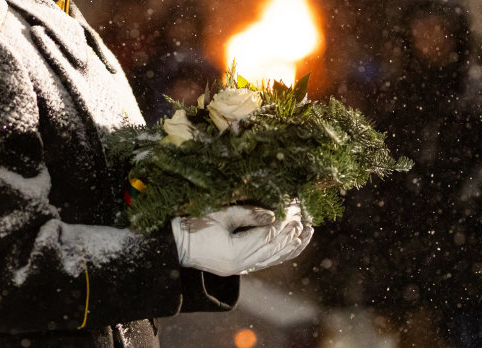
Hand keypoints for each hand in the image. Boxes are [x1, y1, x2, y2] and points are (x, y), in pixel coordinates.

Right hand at [171, 203, 310, 276]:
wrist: (173, 244)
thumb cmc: (191, 225)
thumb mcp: (219, 214)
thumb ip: (247, 214)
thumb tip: (274, 214)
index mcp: (234, 253)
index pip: (267, 238)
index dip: (283, 225)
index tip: (296, 212)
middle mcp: (239, 266)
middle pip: (273, 251)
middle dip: (292, 235)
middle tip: (307, 221)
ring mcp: (238, 269)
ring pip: (272, 260)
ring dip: (291, 247)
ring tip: (308, 234)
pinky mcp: (237, 268)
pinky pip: (265, 263)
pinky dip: (280, 254)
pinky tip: (292, 246)